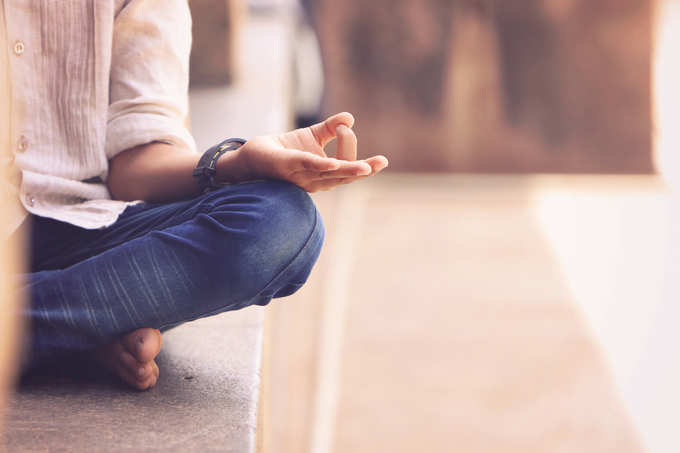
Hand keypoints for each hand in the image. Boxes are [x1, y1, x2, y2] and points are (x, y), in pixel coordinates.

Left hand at [217, 112, 387, 191]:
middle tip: (382, 162)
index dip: (349, 144)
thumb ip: (330, 128)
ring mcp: (300, 176)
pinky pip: (306, 167)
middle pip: (344, 176)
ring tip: (365, 167)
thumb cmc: (281, 151)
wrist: (249, 159)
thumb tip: (350, 117)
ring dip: (347, 170)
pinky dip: (320, 166)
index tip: (344, 125)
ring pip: (329, 175)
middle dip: (364, 169)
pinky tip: (332, 165)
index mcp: (323, 174)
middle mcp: (314, 180)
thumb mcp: (310, 137)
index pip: (345, 162)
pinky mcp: (285, 167)